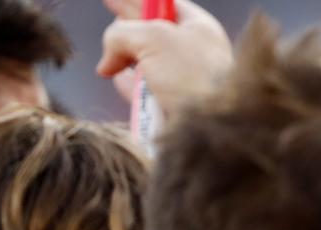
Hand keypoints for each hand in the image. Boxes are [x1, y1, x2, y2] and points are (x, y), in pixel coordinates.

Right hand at [98, 0, 232, 109]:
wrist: (213, 126)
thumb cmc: (192, 76)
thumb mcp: (153, 38)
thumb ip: (122, 35)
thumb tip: (107, 62)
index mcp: (197, 27)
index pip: (161, 5)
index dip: (135, 2)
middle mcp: (193, 52)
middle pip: (151, 35)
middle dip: (129, 32)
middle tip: (112, 31)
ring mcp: (184, 82)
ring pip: (147, 66)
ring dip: (128, 63)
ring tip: (111, 63)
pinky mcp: (174, 108)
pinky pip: (147, 94)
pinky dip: (132, 88)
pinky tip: (120, 81)